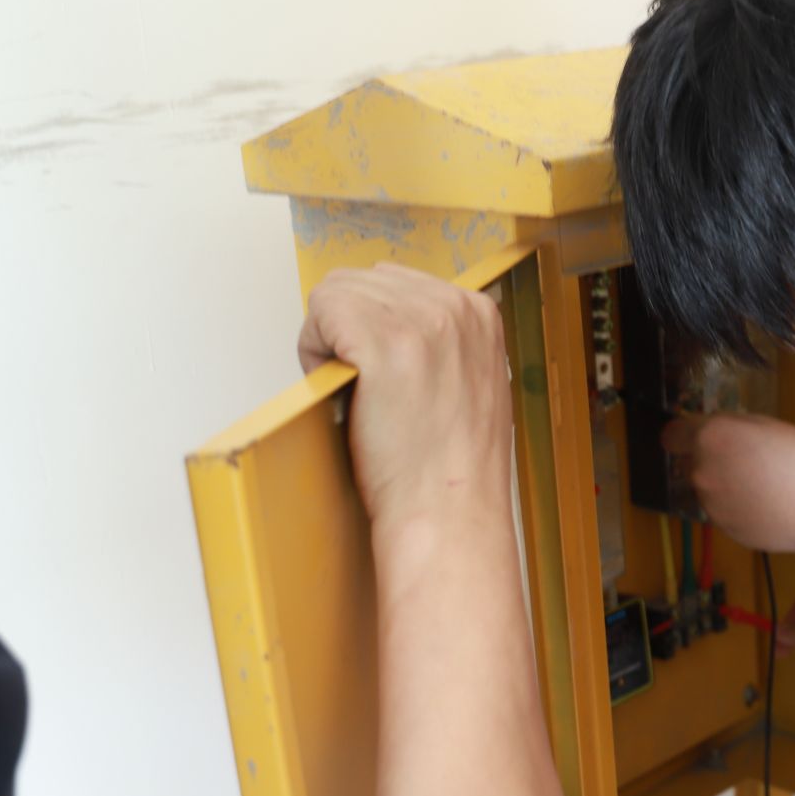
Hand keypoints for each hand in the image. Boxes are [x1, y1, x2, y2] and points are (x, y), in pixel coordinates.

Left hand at [297, 263, 510, 526]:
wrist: (449, 514)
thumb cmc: (453, 469)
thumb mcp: (473, 385)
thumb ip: (447, 344)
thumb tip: (396, 326)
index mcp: (480, 313)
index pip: (396, 282)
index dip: (372, 325)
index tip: (381, 372)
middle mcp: (455, 307)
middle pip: (363, 281)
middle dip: (347, 327)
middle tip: (359, 386)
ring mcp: (421, 321)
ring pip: (335, 292)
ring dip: (328, 339)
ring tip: (353, 391)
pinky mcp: (384, 343)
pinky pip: (320, 311)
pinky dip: (314, 350)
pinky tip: (339, 389)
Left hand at [662, 413, 794, 551]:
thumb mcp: (768, 426)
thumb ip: (734, 428)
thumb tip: (718, 436)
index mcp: (711, 438)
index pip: (672, 435)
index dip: (684, 435)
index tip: (700, 437)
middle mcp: (701, 471)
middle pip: (693, 462)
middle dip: (712, 460)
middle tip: (748, 462)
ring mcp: (709, 504)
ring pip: (708, 489)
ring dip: (723, 485)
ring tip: (760, 488)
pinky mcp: (722, 529)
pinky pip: (722, 511)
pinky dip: (736, 508)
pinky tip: (764, 507)